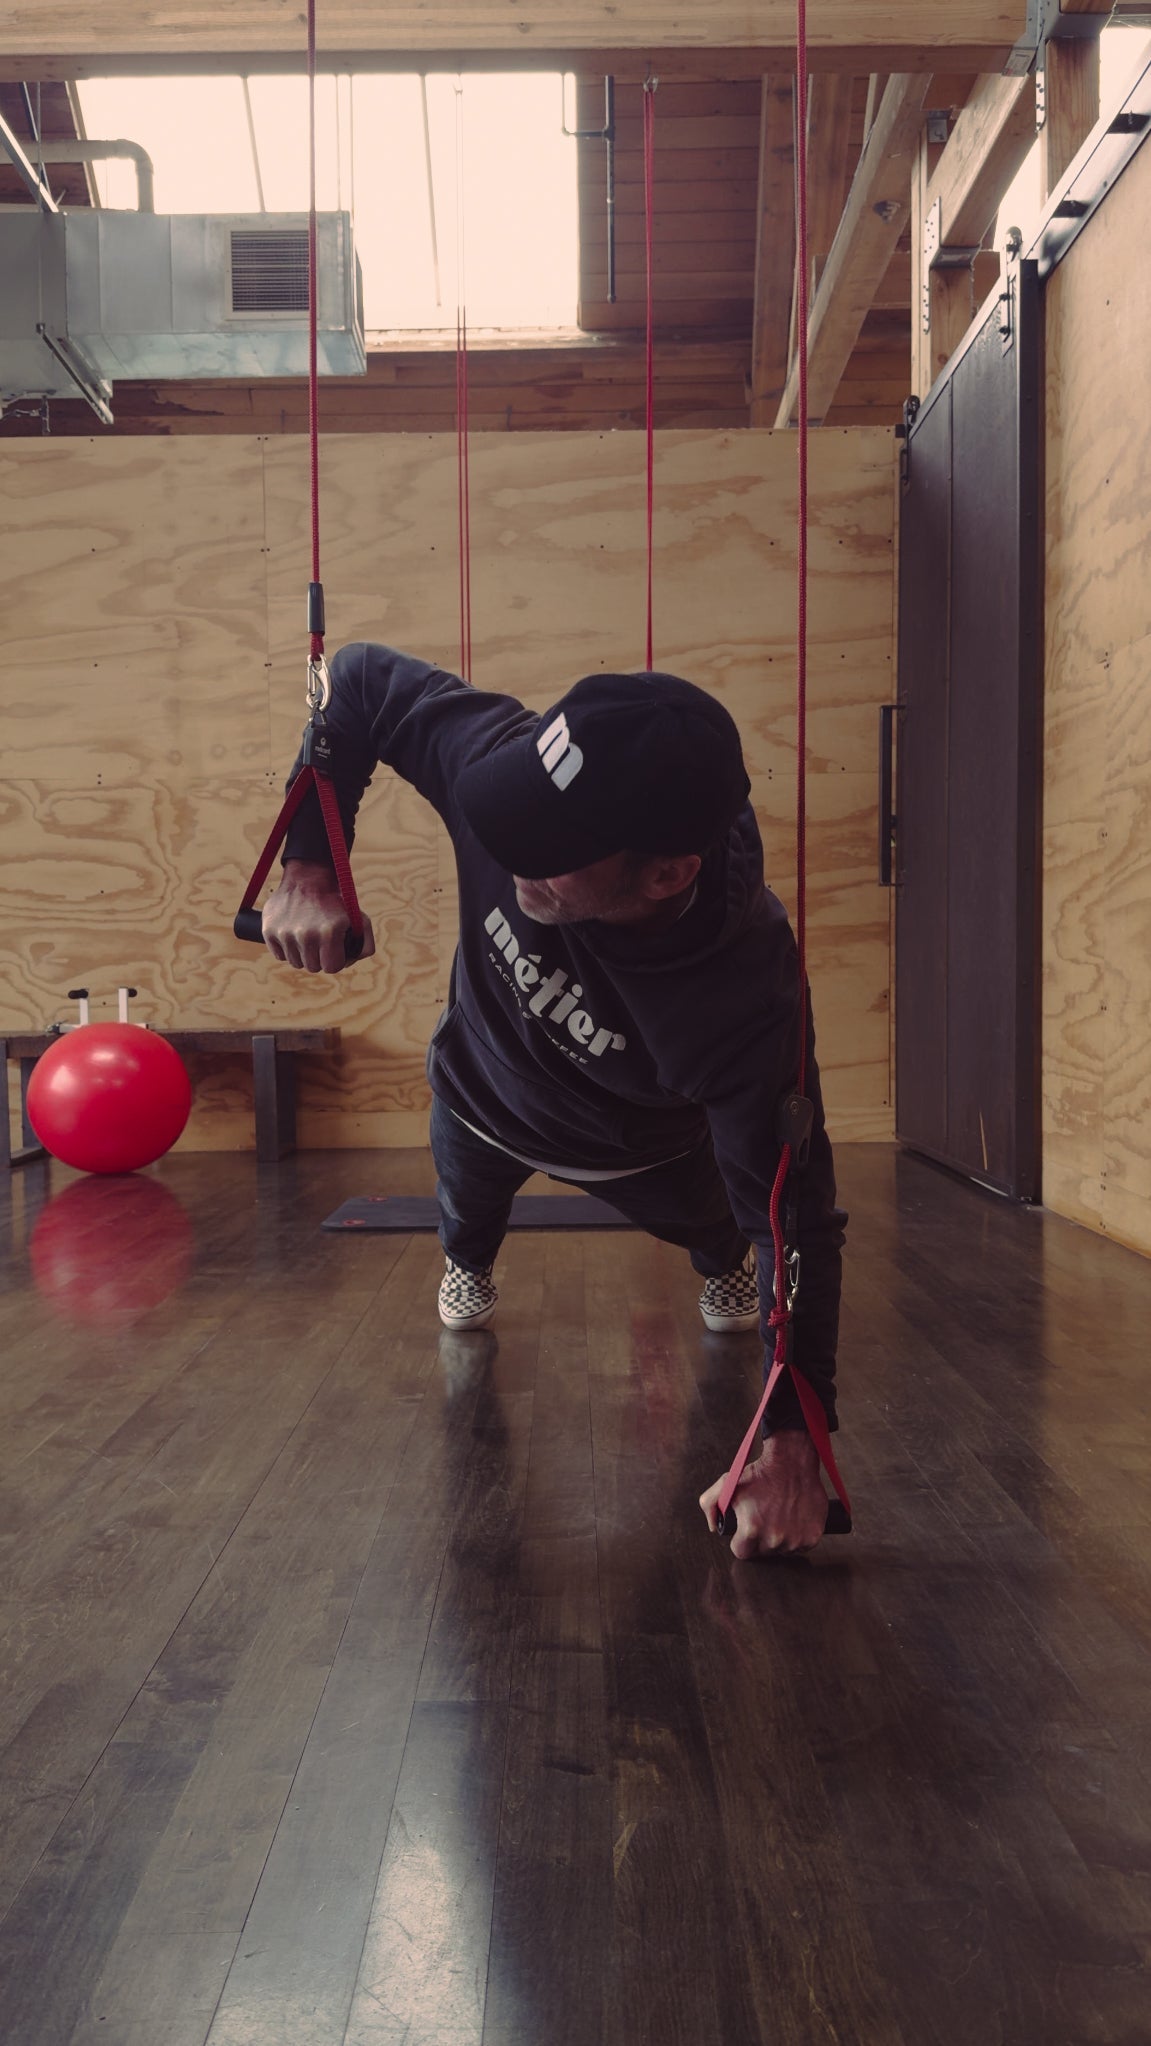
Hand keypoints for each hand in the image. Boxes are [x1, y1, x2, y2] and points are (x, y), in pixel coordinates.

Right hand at [261, 859, 375, 973]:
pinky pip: (279, 955)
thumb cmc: (335, 902)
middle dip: (319, 958)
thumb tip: (352, 962)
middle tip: (320, 942)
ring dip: (303, 954)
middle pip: (312, 967)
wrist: (308, 878)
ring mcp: (285, 933)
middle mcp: (305, 935)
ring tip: (307, 935)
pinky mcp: (269, 930)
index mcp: (328, 933)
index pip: (331, 967)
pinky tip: (294, 933)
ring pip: (295, 962)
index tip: (334, 952)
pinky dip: (287, 948)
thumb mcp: (359, 918)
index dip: (335, 961)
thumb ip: (365, 944)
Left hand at [699, 1430, 826, 1559]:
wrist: (793, 1462)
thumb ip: (710, 1505)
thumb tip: (713, 1526)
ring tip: (779, 1516)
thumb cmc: (761, 1473)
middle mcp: (774, 1539)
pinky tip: (793, 1519)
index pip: (741, 1552)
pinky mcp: (812, 1537)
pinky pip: (800, 1547)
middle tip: (764, 1519)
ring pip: (782, 1551)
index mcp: (752, 1529)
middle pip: (762, 1552)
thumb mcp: (727, 1484)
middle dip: (760, 1539)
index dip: (741, 1541)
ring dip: (779, 1539)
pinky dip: (797, 1536)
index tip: (745, 1531)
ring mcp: (795, 1540)